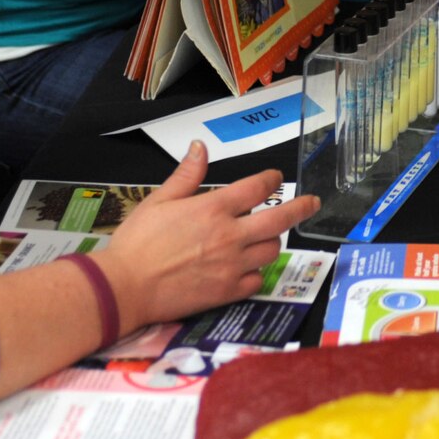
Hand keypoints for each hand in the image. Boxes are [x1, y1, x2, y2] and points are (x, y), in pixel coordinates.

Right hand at [101, 147, 318, 326]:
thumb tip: (200, 147)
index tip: (276, 177)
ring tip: (264, 237)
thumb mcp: (159, 200)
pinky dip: (257, 273)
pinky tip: (248, 268)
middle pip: (280, 219)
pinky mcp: (228, 291)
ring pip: (271, 250)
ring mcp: (232, 265)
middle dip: (301, 208)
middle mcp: (230, 235)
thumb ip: (186, 175)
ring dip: (272, 241)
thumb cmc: (138, 243)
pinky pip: (257, 280)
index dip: (272, 179)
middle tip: (312, 203)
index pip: (258, 188)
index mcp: (214, 208)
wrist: (126, 288)